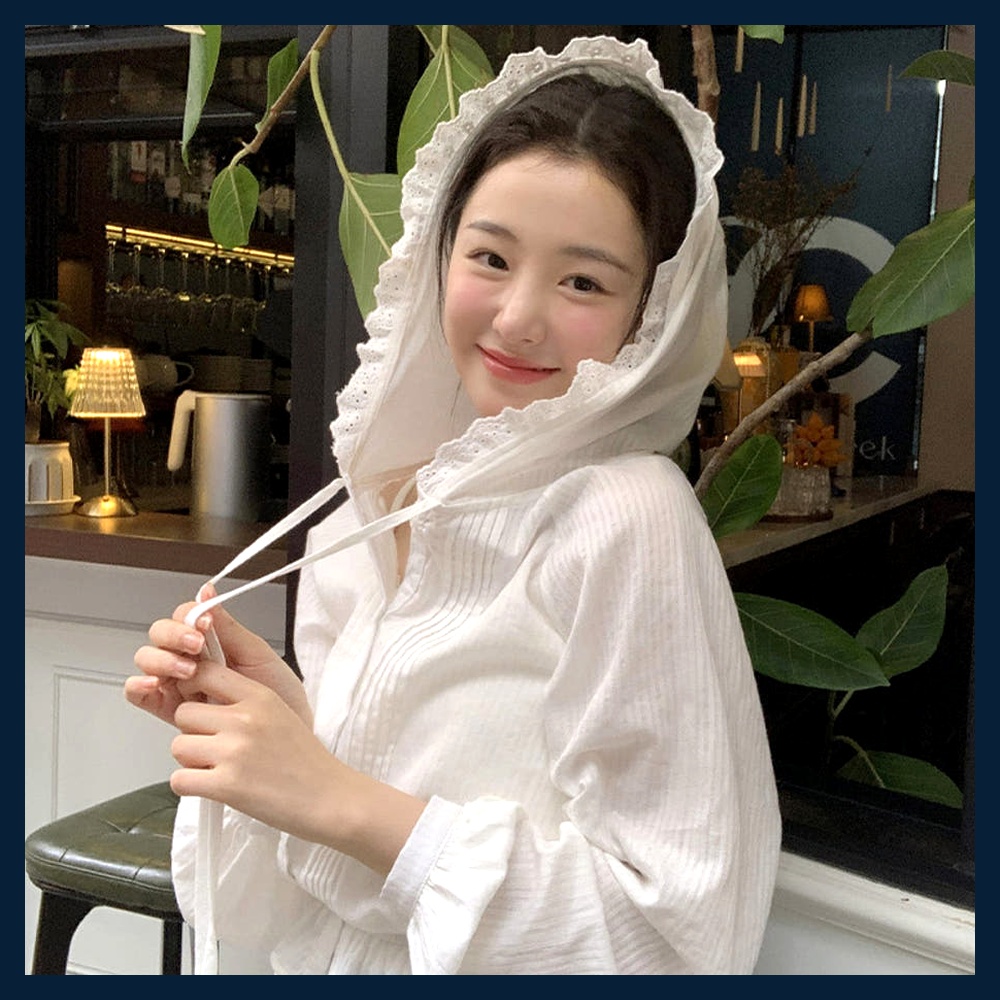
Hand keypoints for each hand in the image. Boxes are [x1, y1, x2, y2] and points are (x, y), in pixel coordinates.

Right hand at [125, 584, 310, 727]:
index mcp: (211, 643)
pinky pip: (140, 695)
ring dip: (161, 659)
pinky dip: (138, 685)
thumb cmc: (279, 696)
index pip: (183, 617)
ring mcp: (178, 685)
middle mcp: (189, 660)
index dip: (188, 617)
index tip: (205, 626)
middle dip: (174, 636)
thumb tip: (207, 590)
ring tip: (187, 670)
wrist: (286, 738)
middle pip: (160, 636)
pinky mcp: (170, 711)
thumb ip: (228, 627)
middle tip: (196, 647)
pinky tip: (152, 683)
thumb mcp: (257, 655)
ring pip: (148, 661)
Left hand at [171, 659, 426, 874]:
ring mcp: (234, 751)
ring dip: (190, 761)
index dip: (195, 689)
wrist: (330, 798)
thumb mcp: (280, 713)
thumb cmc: (306, 760)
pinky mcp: (226, 785)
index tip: (203, 706)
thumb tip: (203, 696)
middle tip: (214, 748)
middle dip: (192, 731)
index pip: (205, 673)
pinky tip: (212, 788)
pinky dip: (189, 787)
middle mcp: (244, 719)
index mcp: (260, 696)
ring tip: (217, 769)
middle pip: (184, 713)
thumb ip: (244, 702)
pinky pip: (179, 780)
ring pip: (178, 747)